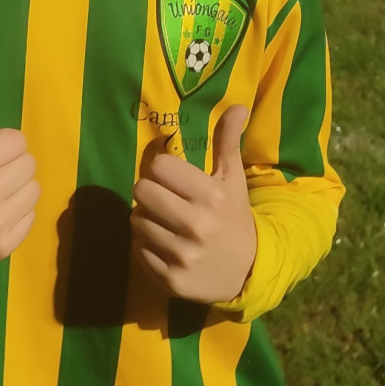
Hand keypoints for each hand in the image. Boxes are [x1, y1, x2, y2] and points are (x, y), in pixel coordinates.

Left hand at [131, 105, 255, 303]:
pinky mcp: (170, 280)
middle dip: (150, 192)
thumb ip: (227, 141)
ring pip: (136, 221)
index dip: (161, 169)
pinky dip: (146, 246)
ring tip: (167, 223)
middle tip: (165, 199)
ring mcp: (182, 255)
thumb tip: (238, 105)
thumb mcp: (232, 179)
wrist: (248, 272)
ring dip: (147, 219)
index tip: (172, 177)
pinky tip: (166, 246)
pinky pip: (137, 250)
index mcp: (210, 195)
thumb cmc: (234, 217)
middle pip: (141, 191)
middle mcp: (195, 225)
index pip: (158, 167)